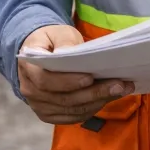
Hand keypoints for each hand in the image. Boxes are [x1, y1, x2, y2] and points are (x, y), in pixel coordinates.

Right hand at [17, 24, 133, 124]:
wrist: (43, 52)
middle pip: (63, 99)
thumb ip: (65, 42)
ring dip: (98, 101)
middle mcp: (30, 91)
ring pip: (72, 109)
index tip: (90, 77)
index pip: (46, 81)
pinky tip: (108, 97)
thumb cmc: (53, 40)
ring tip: (121, 90)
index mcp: (28, 68)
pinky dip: (92, 108)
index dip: (68, 82)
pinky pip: (73, 116)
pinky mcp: (50, 115)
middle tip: (119, 85)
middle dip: (94, 93)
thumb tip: (71, 54)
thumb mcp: (59, 33)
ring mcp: (39, 106)